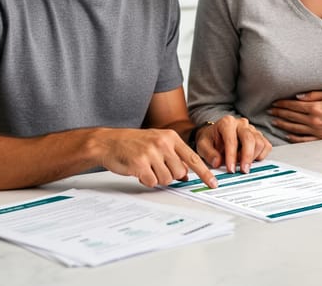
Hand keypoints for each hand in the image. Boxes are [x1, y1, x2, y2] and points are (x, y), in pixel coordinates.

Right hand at [98, 128, 216, 188]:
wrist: (108, 142)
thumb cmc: (133, 143)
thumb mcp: (157, 143)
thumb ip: (173, 156)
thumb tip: (186, 175)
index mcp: (170, 137)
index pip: (193, 158)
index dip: (204, 173)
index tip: (213, 183)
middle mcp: (163, 143)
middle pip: (180, 172)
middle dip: (170, 175)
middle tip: (157, 168)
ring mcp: (151, 153)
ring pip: (167, 179)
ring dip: (157, 178)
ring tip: (146, 168)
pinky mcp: (140, 163)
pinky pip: (151, 182)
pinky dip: (146, 181)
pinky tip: (139, 171)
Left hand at [194, 115, 271, 172]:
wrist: (216, 136)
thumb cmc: (211, 140)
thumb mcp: (203, 146)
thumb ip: (209, 154)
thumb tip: (217, 162)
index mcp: (227, 123)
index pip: (232, 140)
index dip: (231, 156)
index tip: (230, 169)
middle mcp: (241, 123)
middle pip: (250, 139)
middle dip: (247, 157)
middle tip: (243, 170)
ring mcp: (252, 129)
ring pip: (260, 143)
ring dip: (253, 157)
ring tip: (242, 165)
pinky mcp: (259, 136)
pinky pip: (266, 146)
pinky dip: (260, 156)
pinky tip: (250, 160)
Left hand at [269, 89, 321, 142]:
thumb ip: (314, 94)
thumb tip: (298, 96)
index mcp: (316, 108)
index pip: (294, 105)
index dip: (282, 103)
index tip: (275, 102)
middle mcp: (314, 120)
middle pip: (292, 116)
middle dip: (279, 112)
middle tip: (270, 110)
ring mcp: (317, 130)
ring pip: (295, 128)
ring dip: (283, 124)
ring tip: (274, 121)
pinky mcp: (321, 137)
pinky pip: (304, 139)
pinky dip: (294, 138)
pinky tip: (288, 135)